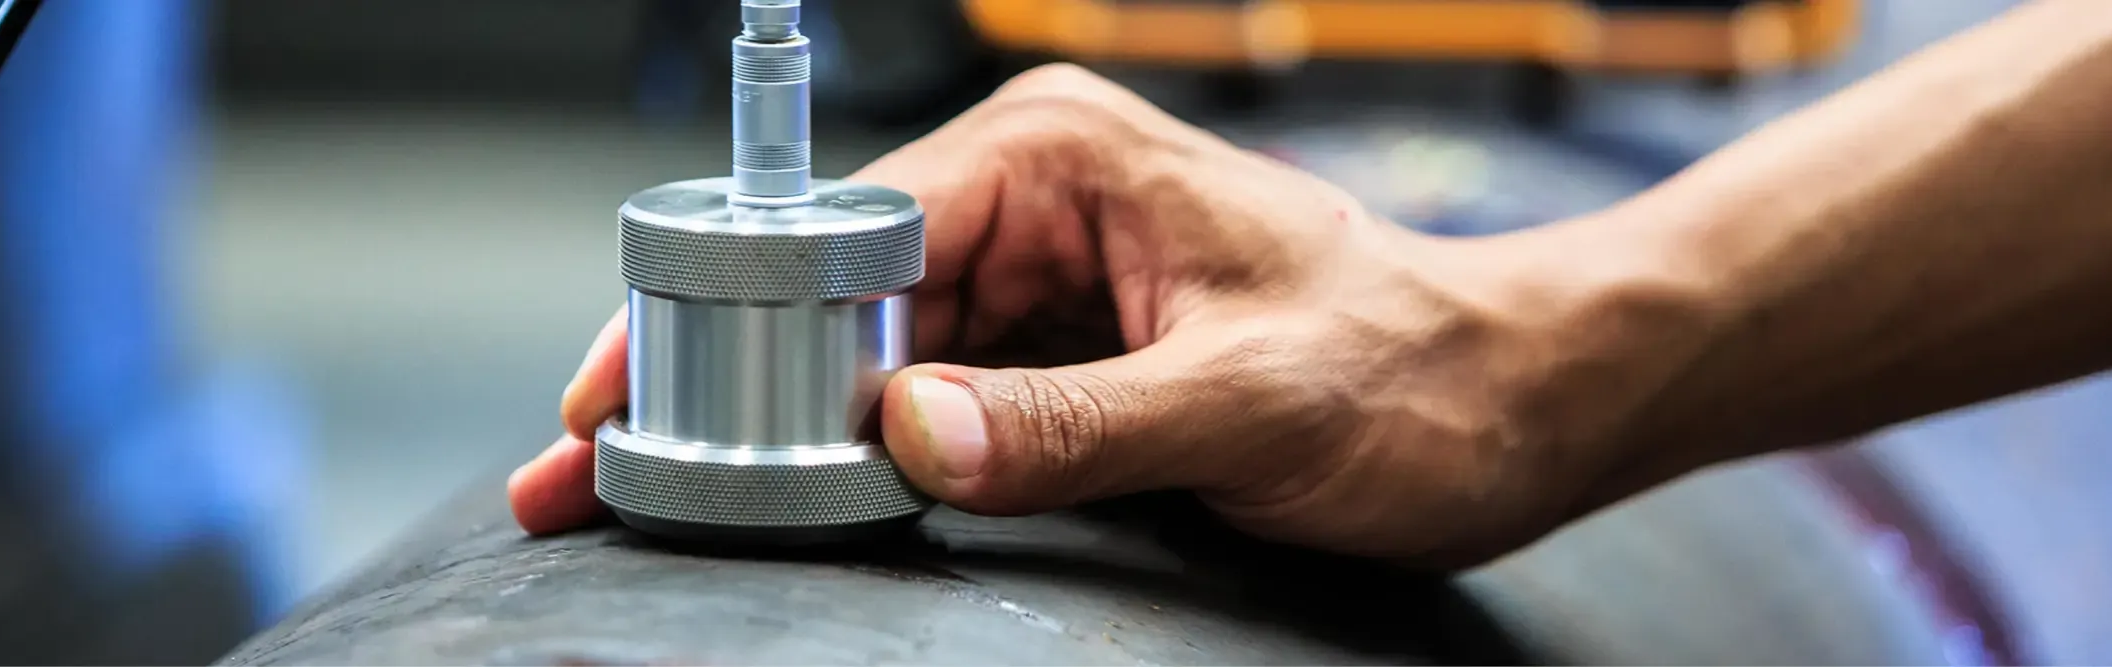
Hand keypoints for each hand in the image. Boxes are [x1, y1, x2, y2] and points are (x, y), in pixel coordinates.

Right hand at [508, 64, 1723, 568]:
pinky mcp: (1063, 343)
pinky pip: (932, 392)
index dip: (723, 325)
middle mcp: (1035, 196)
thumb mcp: (1244, 406)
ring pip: (864, 348)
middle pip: (826, 291)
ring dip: (775, 428)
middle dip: (717, 384)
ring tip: (661, 502)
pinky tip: (787, 504)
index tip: (622, 408)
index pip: (846, 230)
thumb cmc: (1415, 373)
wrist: (1515, 401)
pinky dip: (860, 449)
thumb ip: (1073, 426)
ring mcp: (1045, 271)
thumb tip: (908, 435)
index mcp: (1061, 159)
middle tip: (596, 477)